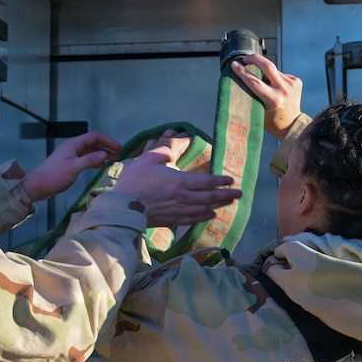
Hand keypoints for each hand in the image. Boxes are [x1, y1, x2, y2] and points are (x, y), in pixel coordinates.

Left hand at [21, 131, 120, 201]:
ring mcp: (71, 154)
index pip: (95, 136)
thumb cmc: (53, 176)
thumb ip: (89, 160)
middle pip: (94, 142)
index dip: (108, 141)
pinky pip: (86, 158)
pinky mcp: (70, 162)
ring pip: (90, 150)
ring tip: (114, 160)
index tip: (119, 148)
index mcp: (73, 144)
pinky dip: (95, 160)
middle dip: (107, 147)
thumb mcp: (73, 168)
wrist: (37, 185)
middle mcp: (73, 146)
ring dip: (102, 154)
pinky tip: (102, 165)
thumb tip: (105, 155)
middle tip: (120, 154)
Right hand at [113, 137, 241, 226]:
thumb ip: (167, 150)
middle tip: (239, 194)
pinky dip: (203, 218)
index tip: (231, 180)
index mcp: (180, 181)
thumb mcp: (149, 158)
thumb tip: (180, 141)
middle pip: (210, 198)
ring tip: (229, 203)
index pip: (207, 182)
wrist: (121, 207)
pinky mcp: (171, 221)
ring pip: (203, 210)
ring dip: (218, 206)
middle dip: (226, 195)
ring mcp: (178, 211)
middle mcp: (183, 198)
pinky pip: (192, 220)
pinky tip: (210, 216)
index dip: (220, 181)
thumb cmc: (134, 181)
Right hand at [231, 53, 302, 140]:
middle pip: (268, 65)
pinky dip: (274, 77)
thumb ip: (252, 95)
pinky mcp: (296, 81)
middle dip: (254, 59)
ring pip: (273, 70)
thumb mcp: (258, 110)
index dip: (242, 72)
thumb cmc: (273, 121)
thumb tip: (243, 78)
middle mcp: (284, 90)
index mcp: (274, 99)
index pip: (254, 81)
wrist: (292, 125)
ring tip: (264, 84)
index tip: (235, 65)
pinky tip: (275, 87)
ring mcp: (292, 84)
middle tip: (246, 58)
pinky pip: (280, 74)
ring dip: (265, 72)